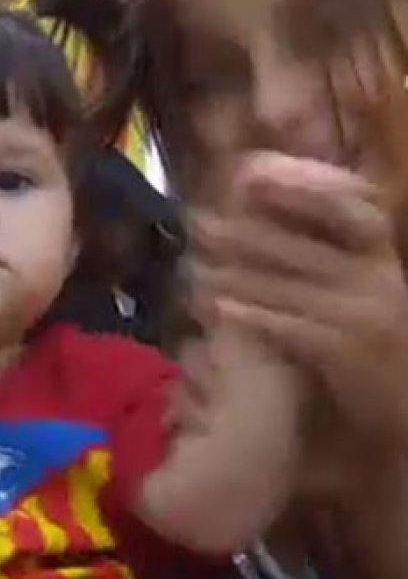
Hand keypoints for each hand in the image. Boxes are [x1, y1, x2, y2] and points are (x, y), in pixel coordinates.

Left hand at [189, 152, 407, 452]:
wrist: (402, 404)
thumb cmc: (368, 339)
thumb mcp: (353, 283)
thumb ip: (319, 246)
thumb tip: (261, 196)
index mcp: (380, 251)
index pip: (349, 201)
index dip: (301, 183)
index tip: (248, 174)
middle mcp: (378, 274)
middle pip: (304, 243)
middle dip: (245, 233)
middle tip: (196, 224)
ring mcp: (366, 313)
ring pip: (289, 284)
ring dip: (235, 274)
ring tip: (193, 266)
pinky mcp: (350, 351)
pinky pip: (292, 326)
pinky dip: (253, 316)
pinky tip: (218, 308)